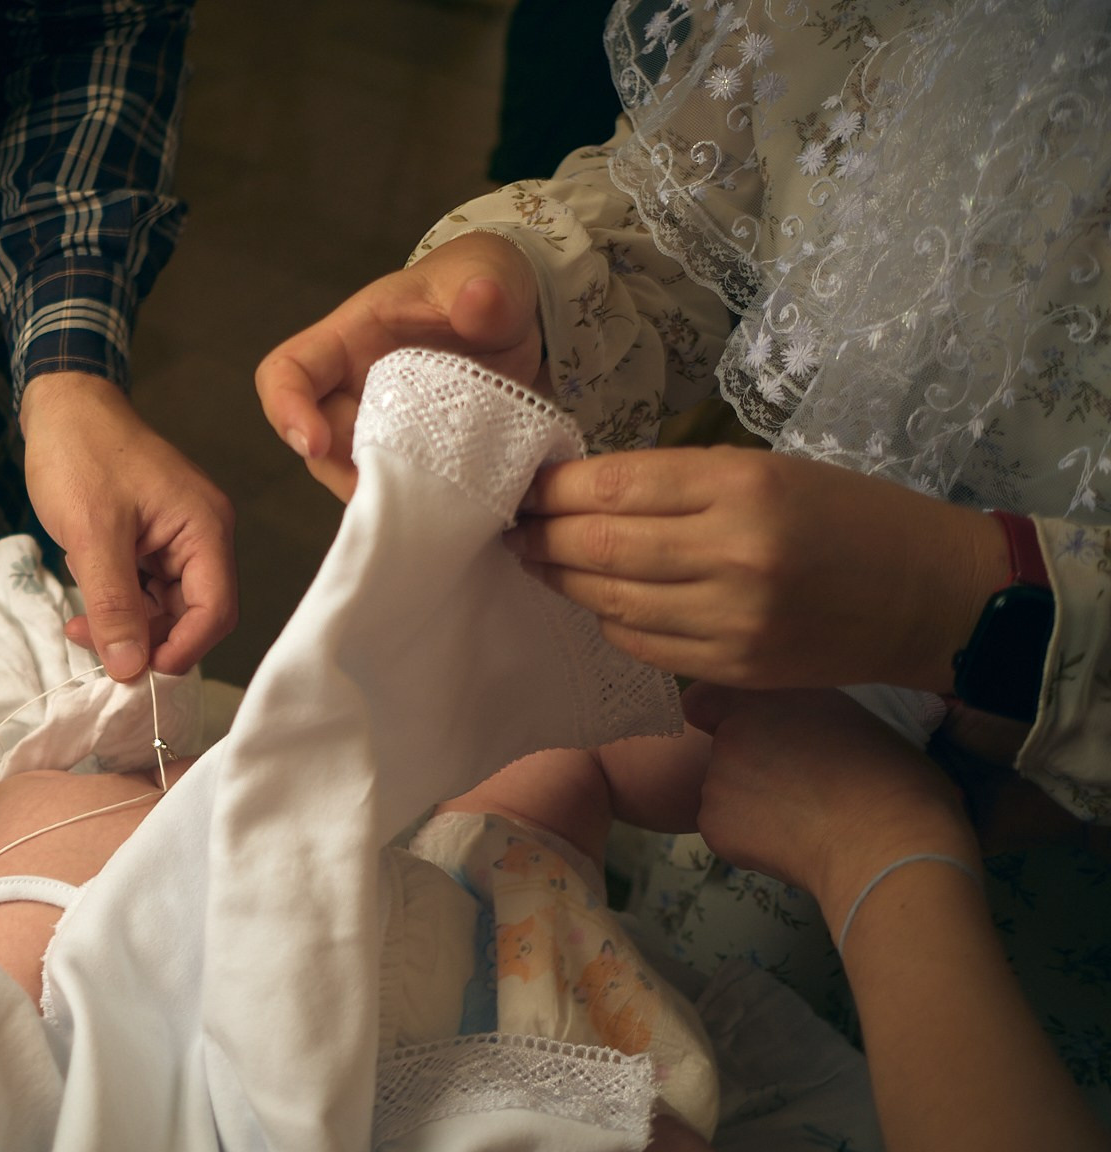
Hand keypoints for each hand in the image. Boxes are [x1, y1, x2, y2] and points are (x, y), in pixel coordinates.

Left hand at [19, 372, 235, 679]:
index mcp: (205, 528)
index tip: (133, 673)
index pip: (215, 611)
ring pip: (164, 607)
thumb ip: (113, 605)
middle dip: (145, 640)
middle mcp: (202, 535)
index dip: (179, 650)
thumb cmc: (81, 454)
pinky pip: (144, 589)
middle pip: (192, 615)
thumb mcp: (92, 535)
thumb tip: (129, 669)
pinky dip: (117, 603)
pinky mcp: (152, 540)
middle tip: (92, 647)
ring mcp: (177, 538)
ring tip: (78, 623)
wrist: (61, 405)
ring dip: (125, 625)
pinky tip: (84, 596)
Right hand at [255, 231, 547, 500]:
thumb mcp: (490, 274)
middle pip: (318, 443)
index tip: (312, 443)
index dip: (286, 409)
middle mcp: (351, 389)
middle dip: (346, 471)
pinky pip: (400, 489)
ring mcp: (379, 428)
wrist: (509, 320)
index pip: (287, 372)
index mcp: (349, 339)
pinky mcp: (410, 456)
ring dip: (386, 494)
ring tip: (433, 499)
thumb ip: (487, 285)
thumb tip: (482, 298)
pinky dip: (420, 502)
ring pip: (355, 475)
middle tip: (396, 488)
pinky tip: (457, 504)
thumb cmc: (480, 286)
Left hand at [503, 446, 1010, 690]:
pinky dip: (610, 620)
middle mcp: (732, 554)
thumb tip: (581, 491)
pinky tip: (598, 601)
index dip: (552, 489)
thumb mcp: (767, 470)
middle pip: (598, 547)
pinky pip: (642, 645)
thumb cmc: (847, 515)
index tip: (521, 487)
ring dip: (562, 581)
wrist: (930, 595)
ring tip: (537, 562)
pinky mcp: (734, 668)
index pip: (612, 486)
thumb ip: (677, 482)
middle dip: (540, 537)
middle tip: (510, 527)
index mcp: (741, 486)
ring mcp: (732, 620)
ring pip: (610, 602)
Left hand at [684, 684, 976, 927]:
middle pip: (725, 752)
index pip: (707, 702)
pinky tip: (792, 845)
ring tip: (804, 820)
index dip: (726, 720)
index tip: (755, 737)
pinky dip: (750, 842)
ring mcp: (716, 781)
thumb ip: (798, 709)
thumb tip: (784, 724)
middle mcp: (729, 734)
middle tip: (800, 788)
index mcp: (761, 698)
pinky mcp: (714, 826)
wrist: (887, 839)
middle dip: (752, 767)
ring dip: (751, 806)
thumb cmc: (889, 776)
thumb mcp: (847, 715)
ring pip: (726, 794)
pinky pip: (726, 832)